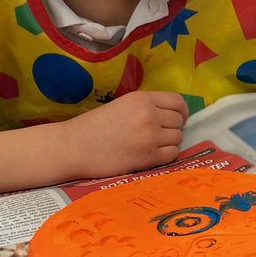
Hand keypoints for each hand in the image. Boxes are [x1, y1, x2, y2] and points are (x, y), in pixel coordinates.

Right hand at [57, 91, 187, 177]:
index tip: (178, 117)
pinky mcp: (147, 158)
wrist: (74, 147)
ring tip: (154, 144)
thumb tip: (170, 114)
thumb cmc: (94, 126)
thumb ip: (145, 106)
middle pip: (178, 121)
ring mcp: (150, 137)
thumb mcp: (121, 105)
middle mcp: (149, 115)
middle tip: (161, 133)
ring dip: (170, 141)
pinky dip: (167, 154)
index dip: (181, 111)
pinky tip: (154, 154)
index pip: (177, 101)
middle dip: (173, 127)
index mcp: (142, 99)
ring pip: (177, 138)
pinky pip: (172, 154)